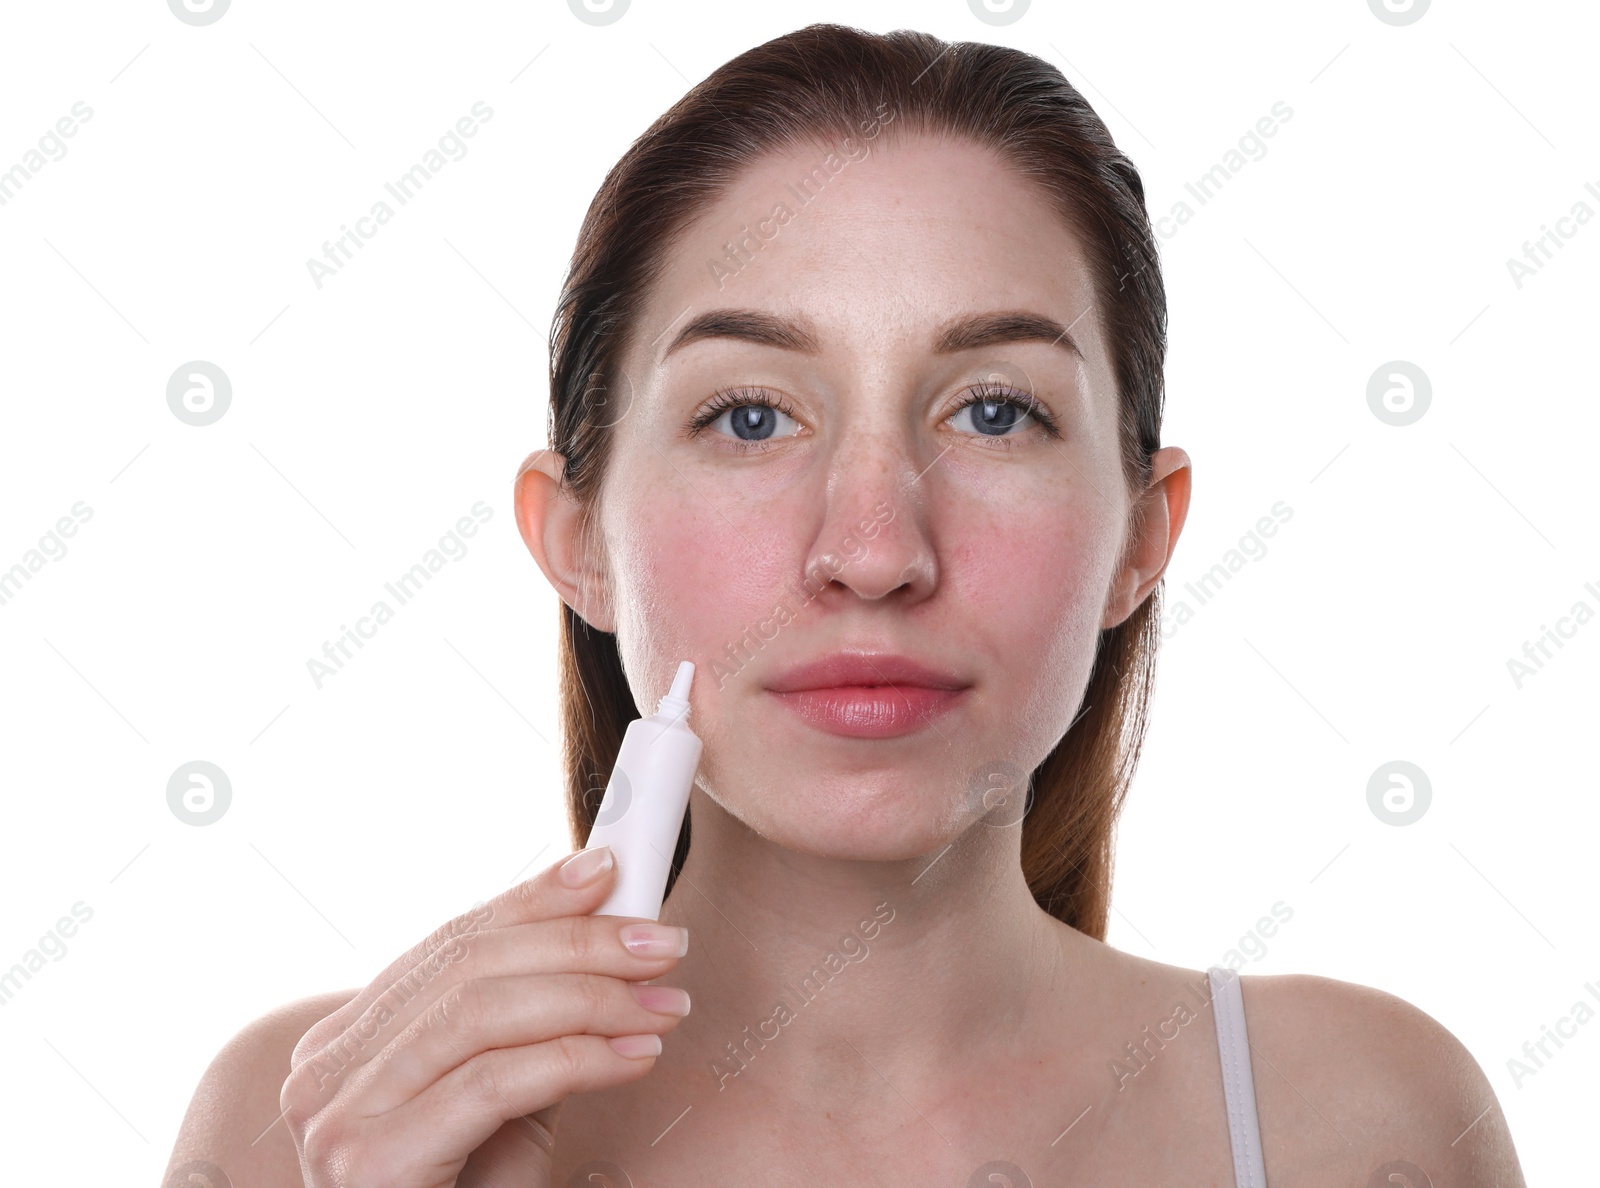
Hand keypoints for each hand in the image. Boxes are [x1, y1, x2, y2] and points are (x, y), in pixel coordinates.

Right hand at [280, 845, 689, 1186]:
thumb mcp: (505, 1097)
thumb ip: (534, 1023)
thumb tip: (611, 929)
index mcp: (347, 1041)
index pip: (450, 942)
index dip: (534, 899)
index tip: (609, 872)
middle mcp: (326, 1069)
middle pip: (468, 966)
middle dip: (580, 943)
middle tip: (664, 942)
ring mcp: (337, 1115)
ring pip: (481, 1012)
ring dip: (593, 997)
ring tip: (665, 1004)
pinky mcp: (370, 1162)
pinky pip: (493, 1082)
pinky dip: (577, 1058)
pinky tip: (634, 1055)